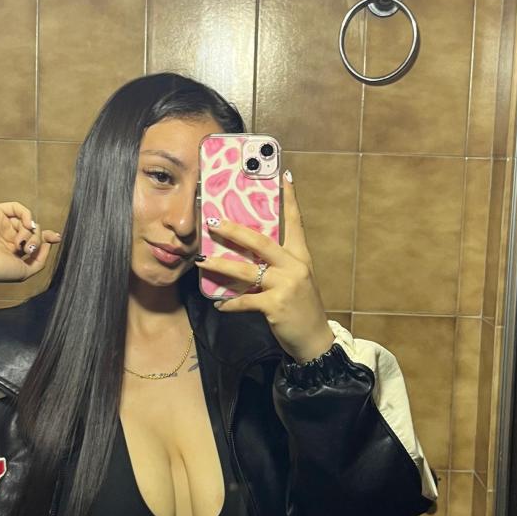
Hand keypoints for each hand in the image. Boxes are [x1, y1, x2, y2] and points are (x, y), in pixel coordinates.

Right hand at [0, 202, 61, 283]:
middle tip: (29, 249)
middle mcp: (8, 236)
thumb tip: (49, 243)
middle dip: (38, 239)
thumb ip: (40, 260)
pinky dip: (26, 215)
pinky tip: (27, 225)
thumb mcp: (25, 271)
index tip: (57, 238)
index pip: (34, 239)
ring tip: (22, 244)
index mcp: (13, 250)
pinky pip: (17, 208)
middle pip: (34, 231)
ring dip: (30, 233)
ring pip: (27, 221)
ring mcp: (2, 224)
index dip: (47, 237)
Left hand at [194, 173, 334, 363]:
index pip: (295, 222)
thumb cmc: (301, 307)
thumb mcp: (295, 280)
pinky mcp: (275, 306)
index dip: (289, 199)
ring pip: (246, 271)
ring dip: (220, 266)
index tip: (283, 176)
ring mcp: (285, 285)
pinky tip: (219, 304)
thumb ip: (276, 264)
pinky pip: (245, 301)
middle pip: (260, 241)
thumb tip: (246, 253)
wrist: (314, 339)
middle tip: (213, 221)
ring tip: (202, 262)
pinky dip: (229, 303)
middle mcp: (294, 266)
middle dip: (234, 231)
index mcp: (300, 256)